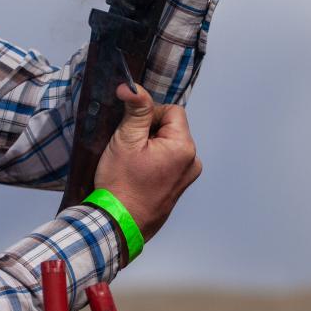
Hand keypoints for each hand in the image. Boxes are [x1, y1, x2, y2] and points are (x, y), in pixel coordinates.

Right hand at [93, 83, 202, 241]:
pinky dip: (152, 162)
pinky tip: (137, 174)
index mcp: (184, 147)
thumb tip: (133, 86)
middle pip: (171, 128)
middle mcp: (192, 162)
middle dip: (149, 132)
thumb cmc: (121, 185)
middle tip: (129, 148)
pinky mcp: (177, 188)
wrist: (118, 224)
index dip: (150, 114)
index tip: (132, 130)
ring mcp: (186, 177)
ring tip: (131, 163)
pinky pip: (167, 163)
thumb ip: (136, 110)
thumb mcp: (126, 140)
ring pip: (167, 145)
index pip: (172, 111)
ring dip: (149, 147)